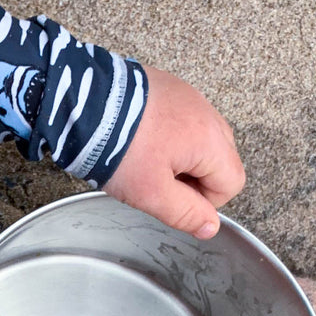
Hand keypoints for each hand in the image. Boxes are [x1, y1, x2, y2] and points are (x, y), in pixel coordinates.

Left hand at [103, 65, 244, 239]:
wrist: (84, 103)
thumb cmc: (118, 148)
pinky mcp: (168, 88)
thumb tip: (210, 227)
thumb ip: (186, 214)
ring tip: (146, 162)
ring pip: (200, 141)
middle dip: (194, 178)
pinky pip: (181, 121)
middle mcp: (206, 113)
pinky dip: (167, 136)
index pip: (232, 183)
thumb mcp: (152, 194)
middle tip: (158, 182)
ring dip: (180, 158)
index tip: (175, 199)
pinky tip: (140, 141)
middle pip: (220, 160)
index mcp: (210, 140)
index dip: (205, 201)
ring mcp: (188, 97)